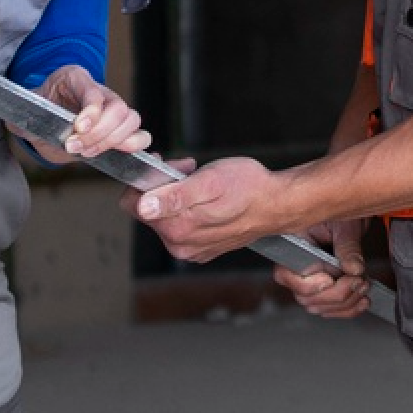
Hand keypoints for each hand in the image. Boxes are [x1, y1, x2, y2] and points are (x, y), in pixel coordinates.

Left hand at [31, 65, 150, 161]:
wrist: (43, 121)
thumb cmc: (36, 112)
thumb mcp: (25, 110)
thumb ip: (24, 116)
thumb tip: (20, 126)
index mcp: (74, 78)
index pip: (93, 90)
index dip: (91, 110)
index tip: (79, 128)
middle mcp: (99, 91)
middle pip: (118, 107)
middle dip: (99, 133)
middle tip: (74, 146)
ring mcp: (112, 109)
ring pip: (131, 120)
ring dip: (112, 142)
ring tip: (86, 153)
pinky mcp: (119, 130)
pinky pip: (140, 135)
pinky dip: (132, 147)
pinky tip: (114, 154)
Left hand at [134, 155, 284, 263]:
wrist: (278, 204)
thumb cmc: (249, 187)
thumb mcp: (210, 182)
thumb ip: (174, 195)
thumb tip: (143, 206)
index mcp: (177, 228)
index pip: (134, 205)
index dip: (145, 179)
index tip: (165, 164)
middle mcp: (180, 244)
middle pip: (150, 210)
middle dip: (164, 185)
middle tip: (189, 169)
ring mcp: (191, 249)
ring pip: (166, 216)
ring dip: (177, 195)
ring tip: (202, 181)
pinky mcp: (202, 248)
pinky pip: (182, 225)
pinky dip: (190, 207)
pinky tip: (208, 198)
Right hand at [275, 220, 373, 319]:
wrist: (352, 214)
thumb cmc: (342, 214)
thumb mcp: (345, 225)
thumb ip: (348, 247)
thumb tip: (354, 269)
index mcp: (292, 249)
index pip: (287, 277)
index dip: (310, 285)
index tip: (331, 280)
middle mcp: (296, 269)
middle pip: (307, 298)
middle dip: (337, 295)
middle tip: (359, 281)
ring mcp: (309, 282)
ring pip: (320, 307)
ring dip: (346, 303)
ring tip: (364, 286)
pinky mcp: (324, 290)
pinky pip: (330, 309)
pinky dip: (348, 309)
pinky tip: (362, 301)